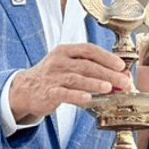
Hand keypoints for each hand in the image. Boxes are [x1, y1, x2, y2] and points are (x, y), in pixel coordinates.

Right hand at [8, 43, 131, 122]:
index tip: (120, 65)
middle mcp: (59, 61)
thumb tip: (117, 76)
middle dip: (108, 73)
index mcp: (65, 51)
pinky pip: (64, 93)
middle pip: (87, 65)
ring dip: (95, 83)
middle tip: (124, 81)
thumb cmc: (52, 76)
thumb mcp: (67, 65)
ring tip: (109, 88)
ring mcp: (53, 77)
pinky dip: (77, 96)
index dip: (106, 56)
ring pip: (77, 78)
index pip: (88, 49)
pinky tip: (88, 98)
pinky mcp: (48, 92)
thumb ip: (88, 68)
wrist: (25, 89)